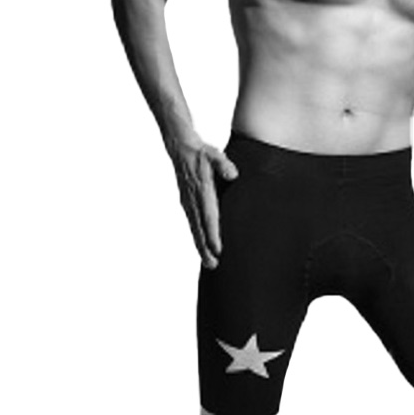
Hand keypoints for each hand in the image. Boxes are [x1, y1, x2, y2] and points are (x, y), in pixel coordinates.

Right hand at [170, 138, 239, 268]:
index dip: (213, 234)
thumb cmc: (201, 152)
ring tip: (209, 264)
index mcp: (202, 190)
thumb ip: (224, 165)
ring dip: (201, 247)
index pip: (210, 216)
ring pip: (195, 229)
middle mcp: (193, 200)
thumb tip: (233, 175)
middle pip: (200, 229)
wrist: (180, 148)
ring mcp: (188, 202)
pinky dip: (196, 238)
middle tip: (213, 266)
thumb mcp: (214, 154)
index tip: (218, 249)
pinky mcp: (187, 203)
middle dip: (206, 248)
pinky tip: (201, 248)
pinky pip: (192, 224)